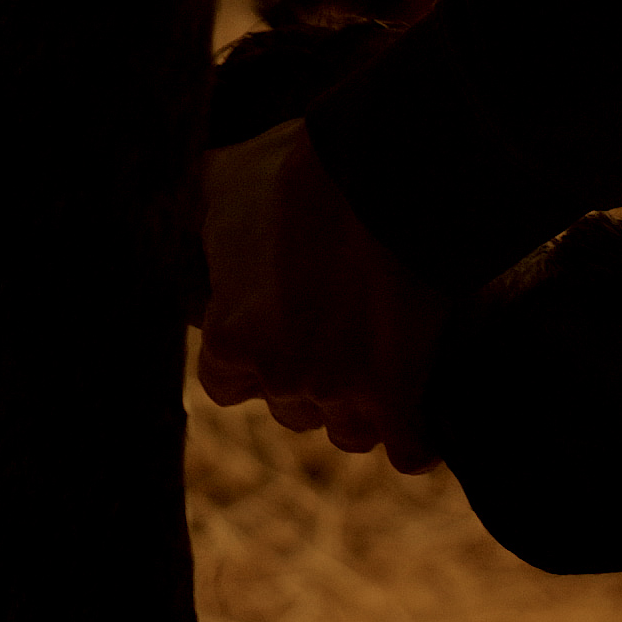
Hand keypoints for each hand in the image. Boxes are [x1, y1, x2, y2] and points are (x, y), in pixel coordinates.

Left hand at [195, 117, 452, 471]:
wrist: (391, 172)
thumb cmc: (306, 170)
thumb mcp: (232, 178)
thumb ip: (212, 207)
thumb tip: (198, 191)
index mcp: (232, 338)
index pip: (226, 383)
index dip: (254, 356)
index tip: (281, 328)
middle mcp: (283, 378)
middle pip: (293, 408)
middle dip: (313, 376)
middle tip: (344, 330)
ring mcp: (344, 394)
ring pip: (349, 432)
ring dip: (364, 407)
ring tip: (387, 366)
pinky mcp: (403, 396)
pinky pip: (411, 451)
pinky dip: (420, 437)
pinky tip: (423, 414)